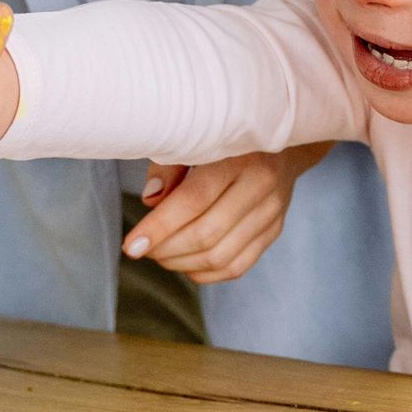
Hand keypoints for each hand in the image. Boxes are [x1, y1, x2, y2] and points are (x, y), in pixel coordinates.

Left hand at [122, 143, 328, 286]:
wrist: (280, 142)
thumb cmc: (226, 140)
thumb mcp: (195, 139)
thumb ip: (169, 167)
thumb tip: (149, 201)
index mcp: (239, 155)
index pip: (194, 200)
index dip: (159, 227)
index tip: (131, 245)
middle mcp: (261, 185)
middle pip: (207, 234)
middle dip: (166, 249)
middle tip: (142, 248)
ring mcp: (271, 212)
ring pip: (221, 256)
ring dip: (182, 263)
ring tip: (160, 255)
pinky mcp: (274, 231)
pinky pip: (237, 266)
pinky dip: (204, 273)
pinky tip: (185, 262)